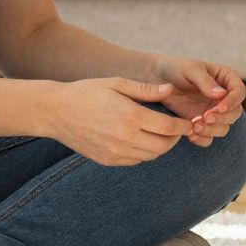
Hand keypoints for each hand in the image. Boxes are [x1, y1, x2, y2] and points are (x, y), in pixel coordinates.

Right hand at [49, 78, 195, 165]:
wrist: (56, 112)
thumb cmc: (87, 92)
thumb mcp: (116, 84)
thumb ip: (145, 89)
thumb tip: (170, 90)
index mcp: (130, 116)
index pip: (168, 127)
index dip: (183, 127)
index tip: (189, 123)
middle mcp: (124, 137)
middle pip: (163, 145)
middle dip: (175, 138)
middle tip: (178, 129)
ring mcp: (115, 152)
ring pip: (151, 156)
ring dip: (161, 146)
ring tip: (161, 134)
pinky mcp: (107, 160)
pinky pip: (135, 161)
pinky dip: (144, 153)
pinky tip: (142, 140)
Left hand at [151, 55, 245, 146]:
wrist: (158, 80)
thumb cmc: (176, 69)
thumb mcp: (190, 69)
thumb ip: (205, 81)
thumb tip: (221, 94)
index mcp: (226, 79)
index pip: (239, 92)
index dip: (232, 102)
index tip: (219, 108)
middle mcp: (224, 97)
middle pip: (235, 113)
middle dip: (221, 118)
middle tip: (205, 118)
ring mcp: (214, 112)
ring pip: (224, 128)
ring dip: (212, 130)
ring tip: (194, 127)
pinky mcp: (203, 124)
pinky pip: (209, 137)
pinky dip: (202, 139)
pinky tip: (190, 135)